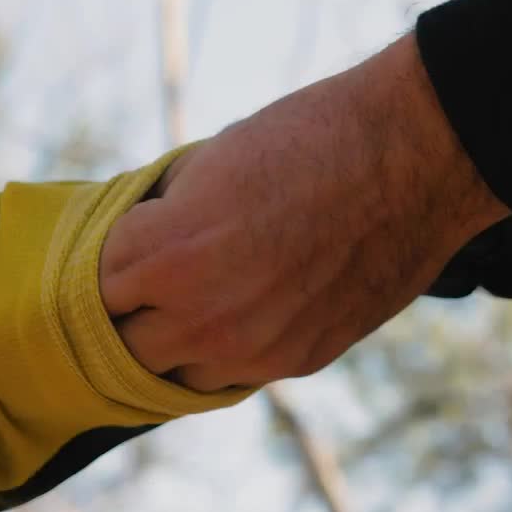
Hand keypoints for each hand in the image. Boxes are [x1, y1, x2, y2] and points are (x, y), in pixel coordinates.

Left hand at [100, 34, 509, 390]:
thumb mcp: (209, 162)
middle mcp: (204, 318)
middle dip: (138, 310)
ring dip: (182, 341)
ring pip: (182, 372)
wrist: (413, 157)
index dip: (119, 257)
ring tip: (206, 299)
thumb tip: (145, 243)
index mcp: (167, 259)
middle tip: (160, 278)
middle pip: (128, 344)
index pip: (98, 285)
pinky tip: (252, 308)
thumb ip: (166, 219)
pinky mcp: (303, 359)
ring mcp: (257, 349)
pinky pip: (239, 373)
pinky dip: (233, 348)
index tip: (137, 240)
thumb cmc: (310, 138)